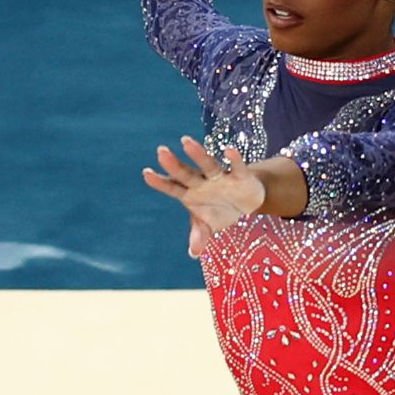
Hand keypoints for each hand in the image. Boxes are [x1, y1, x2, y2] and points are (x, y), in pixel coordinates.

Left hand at [142, 137, 265, 256]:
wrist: (247, 204)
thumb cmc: (221, 212)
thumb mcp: (209, 227)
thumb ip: (200, 236)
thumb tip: (194, 252)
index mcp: (190, 193)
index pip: (172, 187)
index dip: (160, 182)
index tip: (146, 173)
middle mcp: (202, 182)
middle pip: (186, 174)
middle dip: (174, 164)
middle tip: (161, 151)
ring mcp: (221, 177)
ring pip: (208, 165)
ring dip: (198, 154)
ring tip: (186, 141)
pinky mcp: (241, 176)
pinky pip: (237, 166)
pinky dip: (234, 159)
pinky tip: (228, 150)